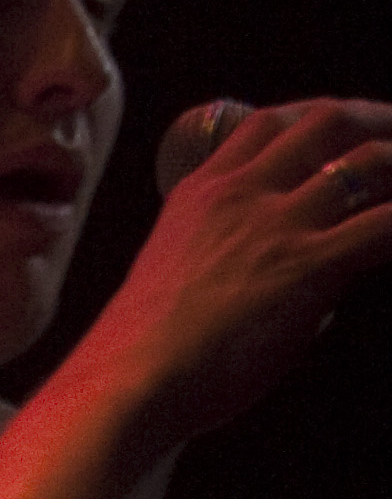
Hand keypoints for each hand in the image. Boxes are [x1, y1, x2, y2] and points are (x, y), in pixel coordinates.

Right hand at [76, 95, 391, 462]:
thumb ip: (225, 260)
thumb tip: (282, 284)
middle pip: (325, 120)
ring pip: (366, 163)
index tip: (341, 133)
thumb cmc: (144, 351)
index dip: (313, 119)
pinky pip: (383, 224)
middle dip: (375, 121)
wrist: (132, 380)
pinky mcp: (308, 266)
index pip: (266, 123)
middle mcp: (242, 194)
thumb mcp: (175, 277)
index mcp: (201, 192)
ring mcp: (276, 225)